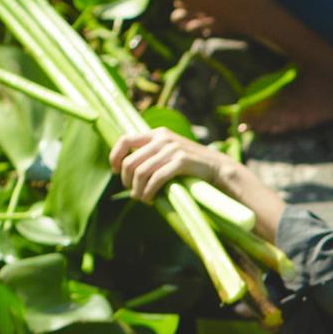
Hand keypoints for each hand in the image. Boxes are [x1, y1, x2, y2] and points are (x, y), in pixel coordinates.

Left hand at [110, 127, 227, 202]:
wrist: (217, 168)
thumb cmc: (190, 165)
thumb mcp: (169, 152)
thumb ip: (151, 154)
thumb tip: (125, 168)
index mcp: (157, 134)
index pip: (125, 140)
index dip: (115, 157)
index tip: (114, 171)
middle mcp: (163, 138)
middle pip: (130, 162)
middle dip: (127, 180)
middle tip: (133, 192)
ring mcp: (172, 149)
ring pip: (141, 172)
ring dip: (137, 190)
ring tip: (141, 198)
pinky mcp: (181, 161)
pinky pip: (156, 179)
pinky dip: (149, 192)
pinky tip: (150, 199)